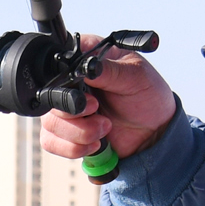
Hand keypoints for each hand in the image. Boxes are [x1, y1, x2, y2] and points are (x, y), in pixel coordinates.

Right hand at [39, 34, 178, 166]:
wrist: (155, 132)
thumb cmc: (149, 96)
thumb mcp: (136, 76)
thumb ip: (110, 70)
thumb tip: (88, 67)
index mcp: (87, 58)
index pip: (58, 60)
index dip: (66, 78)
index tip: (87, 89)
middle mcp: (72, 82)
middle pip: (49, 95)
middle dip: (74, 110)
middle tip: (96, 109)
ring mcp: (66, 108)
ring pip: (50, 122)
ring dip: (79, 132)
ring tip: (104, 128)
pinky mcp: (66, 132)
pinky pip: (51, 142)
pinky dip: (73, 147)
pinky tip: (96, 143)